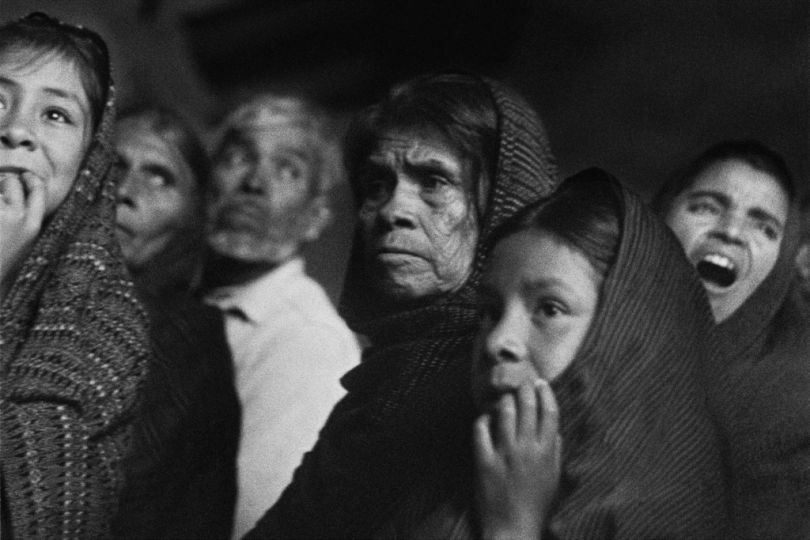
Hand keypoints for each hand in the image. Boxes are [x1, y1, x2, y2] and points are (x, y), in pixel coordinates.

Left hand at [0, 172, 45, 297]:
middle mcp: (18, 217)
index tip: (23, 176)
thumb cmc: (1, 262)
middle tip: (0, 193)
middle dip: (3, 181)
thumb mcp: (23, 244)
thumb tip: (22, 191)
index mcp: (33, 226)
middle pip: (12, 182)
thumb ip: (27, 221)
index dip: (30, 179)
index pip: (38, 189)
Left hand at [473, 379, 561, 539]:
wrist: (513, 529)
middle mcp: (526, 449)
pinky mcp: (484, 461)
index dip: (545, 393)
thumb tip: (554, 429)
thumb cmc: (536, 506)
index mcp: (546, 452)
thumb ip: (555, 452)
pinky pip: (480, 430)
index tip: (541, 383)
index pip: (549, 412)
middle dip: (525, 389)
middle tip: (522, 381)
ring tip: (504, 397)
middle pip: (527, 407)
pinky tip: (484, 418)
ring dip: (505, 400)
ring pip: (505, 413)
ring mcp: (504, 454)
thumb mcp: (553, 478)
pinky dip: (482, 420)